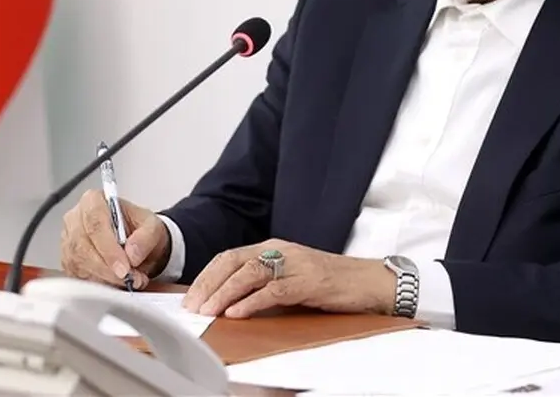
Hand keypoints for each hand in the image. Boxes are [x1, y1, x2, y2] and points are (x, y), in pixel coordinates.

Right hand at [59, 188, 170, 289]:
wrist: (135, 242)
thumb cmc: (138, 228)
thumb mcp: (152, 226)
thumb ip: (146, 236)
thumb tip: (132, 253)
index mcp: (93, 201)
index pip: (95, 224)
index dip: (109, 249)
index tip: (125, 267)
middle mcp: (75, 219)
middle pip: (83, 246)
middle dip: (108, 268)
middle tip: (130, 278)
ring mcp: (68, 241)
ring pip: (79, 264)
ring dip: (105, 278)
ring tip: (128, 281)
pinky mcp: (68, 261)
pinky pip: (77, 276)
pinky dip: (98, 283)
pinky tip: (114, 283)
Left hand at [182, 239, 394, 318]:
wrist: (370, 281)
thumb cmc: (330, 284)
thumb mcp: (290, 279)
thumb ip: (263, 285)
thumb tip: (229, 303)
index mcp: (273, 247)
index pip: (229, 256)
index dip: (206, 276)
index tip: (190, 296)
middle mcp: (280, 250)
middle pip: (233, 261)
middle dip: (208, 284)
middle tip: (191, 306)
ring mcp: (294, 264)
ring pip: (249, 274)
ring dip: (224, 293)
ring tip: (208, 311)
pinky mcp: (308, 281)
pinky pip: (273, 290)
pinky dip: (252, 302)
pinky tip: (237, 313)